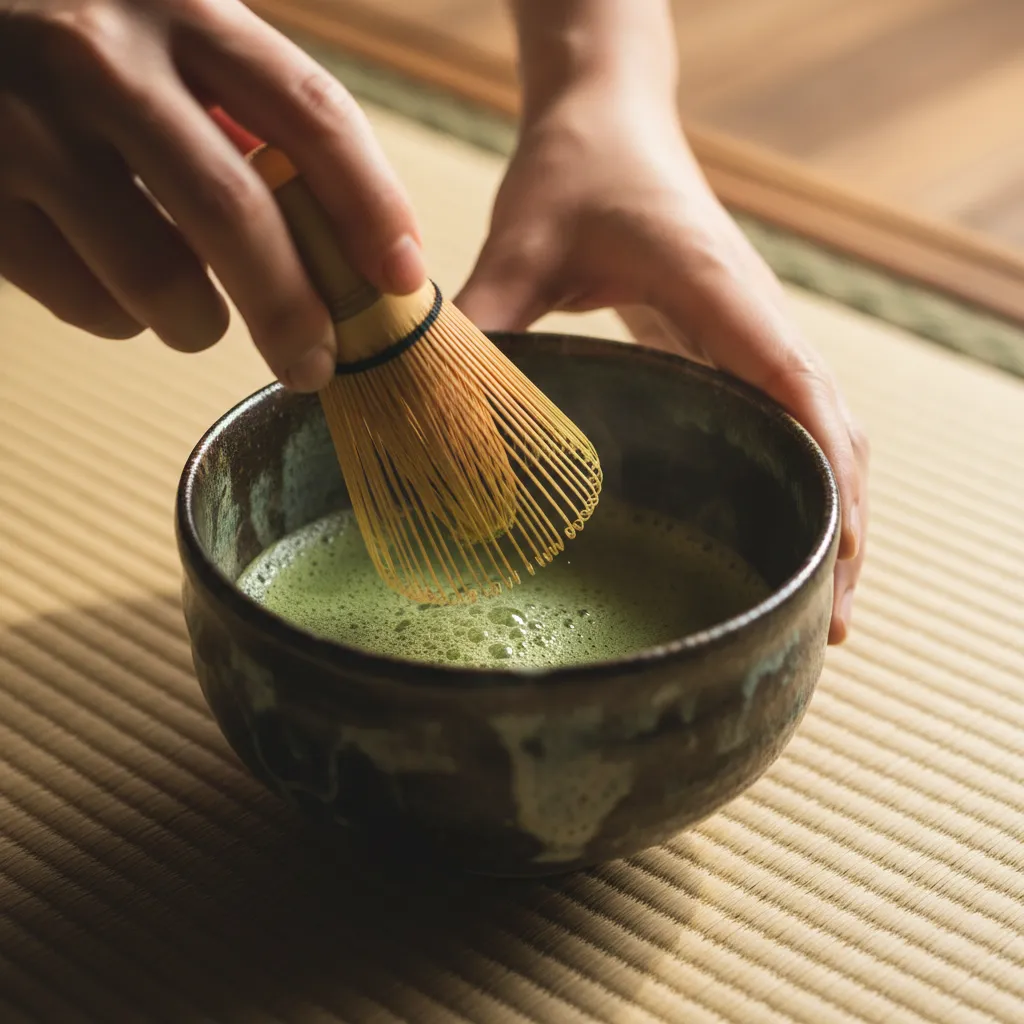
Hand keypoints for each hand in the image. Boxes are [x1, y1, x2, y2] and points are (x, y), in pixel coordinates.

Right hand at [0, 0, 425, 390]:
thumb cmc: (67, 44)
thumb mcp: (160, 35)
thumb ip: (240, 109)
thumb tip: (343, 233)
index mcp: (180, 6)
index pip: (311, 114)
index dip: (372, 207)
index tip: (405, 280)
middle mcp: (102, 53)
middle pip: (236, 212)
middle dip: (292, 310)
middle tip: (315, 365)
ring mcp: (26, 123)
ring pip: (160, 279)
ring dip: (198, 324)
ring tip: (194, 316)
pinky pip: (88, 303)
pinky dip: (120, 318)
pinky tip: (108, 281)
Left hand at [456, 83, 868, 642]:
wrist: (610, 123)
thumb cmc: (575, 170)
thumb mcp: (521, 241)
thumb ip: (484, 319)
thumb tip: (429, 406)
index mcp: (717, 290)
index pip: (794, 385)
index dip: (822, 472)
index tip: (834, 555)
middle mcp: (753, 316)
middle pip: (832, 429)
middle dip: (843, 522)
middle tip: (831, 622)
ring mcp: (751, 332)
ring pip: (824, 430)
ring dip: (833, 507)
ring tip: (822, 602)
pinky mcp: (733, 345)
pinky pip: (788, 420)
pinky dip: (802, 478)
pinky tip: (780, 530)